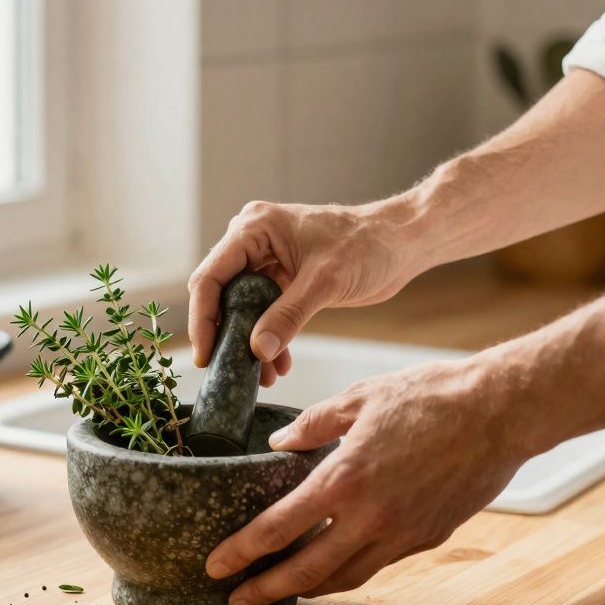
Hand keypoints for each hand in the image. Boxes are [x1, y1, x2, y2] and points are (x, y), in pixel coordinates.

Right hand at [188, 200, 424, 384]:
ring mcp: (266, 260)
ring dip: (248, 342)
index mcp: (254, 228)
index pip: (211, 277)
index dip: (203, 319)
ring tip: (261, 376)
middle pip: (220, 294)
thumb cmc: (368, 245)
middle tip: (229, 371)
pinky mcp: (282, 278)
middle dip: (226, 335)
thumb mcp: (324, 282)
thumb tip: (257, 351)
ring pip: (241, 308)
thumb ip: (288, 316)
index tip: (206, 355)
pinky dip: (268, 337)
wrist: (401, 243)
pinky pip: (262, 312)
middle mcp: (253, 241)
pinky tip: (279, 363)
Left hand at [205, 356, 539, 604]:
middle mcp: (369, 517)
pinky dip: (349, 570)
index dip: (241, 552)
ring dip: (307, 587)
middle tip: (235, 601)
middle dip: (265, 589)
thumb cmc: (432, 396)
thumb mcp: (361, 397)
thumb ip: (315, 423)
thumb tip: (281, 442)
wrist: (501, 412)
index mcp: (344, 479)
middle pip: (304, 570)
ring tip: (281, 590)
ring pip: (344, 576)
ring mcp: (401, 533)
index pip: (277, 528)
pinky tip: (335, 565)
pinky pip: (378, 563)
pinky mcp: (428, 538)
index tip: (215, 566)